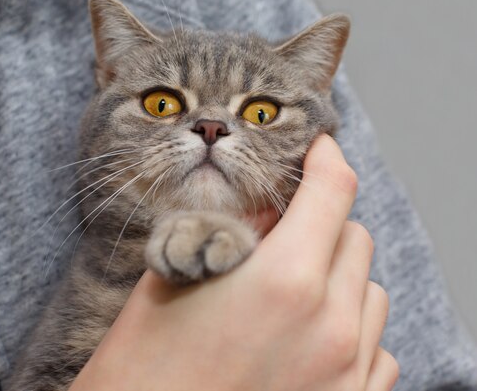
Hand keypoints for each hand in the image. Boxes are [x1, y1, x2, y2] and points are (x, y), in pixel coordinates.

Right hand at [69, 135, 398, 390]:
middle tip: (281, 234)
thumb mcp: (175, 276)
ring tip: (291, 293)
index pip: (332, 190)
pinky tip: (307, 338)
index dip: (325, 157)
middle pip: (355, 237)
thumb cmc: (142, 365)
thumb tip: (272, 216)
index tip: (316, 150)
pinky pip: (377, 348)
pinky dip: (349, 329)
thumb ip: (232, 234)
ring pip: (369, 292)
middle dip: (321, 223)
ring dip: (337, 278)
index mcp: (283, 280)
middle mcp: (330, 325)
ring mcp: (347, 371)